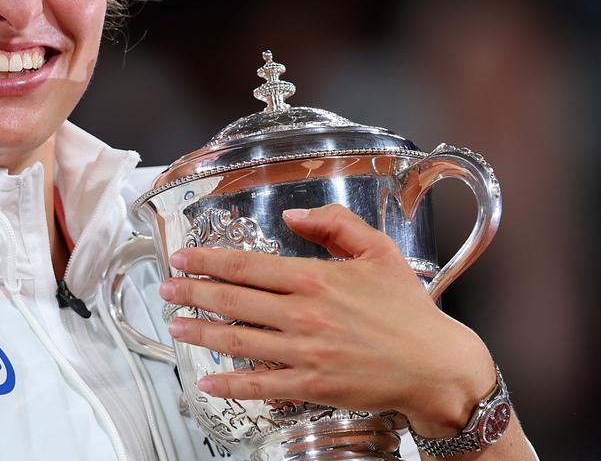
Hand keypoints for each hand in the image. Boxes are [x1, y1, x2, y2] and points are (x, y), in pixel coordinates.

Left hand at [158, 204, 496, 435]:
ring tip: (175, 326)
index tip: (182, 259)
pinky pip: (261, 386)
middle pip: (233, 300)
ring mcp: (305, 352)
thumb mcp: (378, 250)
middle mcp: (303, 313)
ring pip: (238, 341)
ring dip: (201, 333)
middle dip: (192, 294)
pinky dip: (231, 385)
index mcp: (315, 277)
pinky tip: (208, 382)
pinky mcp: (311, 385)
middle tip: (165, 290)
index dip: (208, 261)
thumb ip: (334, 224)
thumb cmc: (409, 309)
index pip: (247, 265)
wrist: (435, 364)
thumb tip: (292, 214)